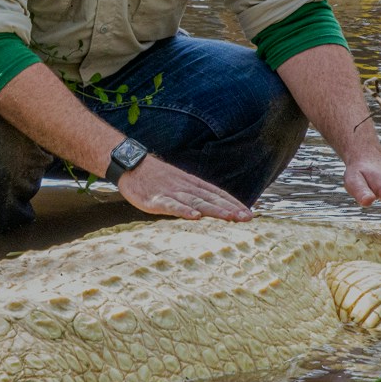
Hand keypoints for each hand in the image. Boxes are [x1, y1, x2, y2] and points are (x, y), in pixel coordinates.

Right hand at [116, 156, 252, 222]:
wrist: (131, 164)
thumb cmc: (155, 177)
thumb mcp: (178, 182)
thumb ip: (194, 194)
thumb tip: (211, 206)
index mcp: (192, 184)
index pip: (217, 193)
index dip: (233, 203)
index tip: (249, 213)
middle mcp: (185, 187)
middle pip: (211, 199)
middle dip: (230, 208)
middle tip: (247, 217)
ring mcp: (171, 193)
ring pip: (196, 202)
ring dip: (214, 210)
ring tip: (229, 217)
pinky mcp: (155, 200)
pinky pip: (171, 206)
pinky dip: (184, 210)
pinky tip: (195, 216)